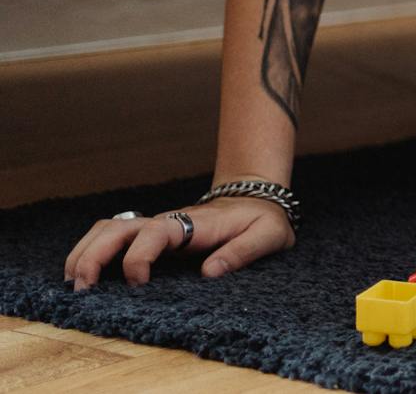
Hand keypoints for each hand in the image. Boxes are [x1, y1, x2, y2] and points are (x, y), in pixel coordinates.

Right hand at [64, 197, 293, 290]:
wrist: (257, 200)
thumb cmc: (263, 219)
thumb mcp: (267, 235)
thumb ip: (243, 252)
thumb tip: (209, 274)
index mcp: (193, 223)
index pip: (155, 233)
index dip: (139, 257)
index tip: (137, 284)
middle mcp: (166, 222)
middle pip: (118, 228)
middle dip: (94, 255)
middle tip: (82, 289)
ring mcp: (155, 227)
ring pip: (108, 229)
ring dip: (86, 251)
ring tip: (74, 284)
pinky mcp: (150, 236)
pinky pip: (112, 237)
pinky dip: (92, 252)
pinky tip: (84, 277)